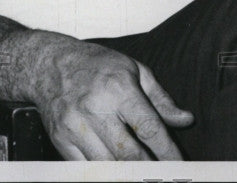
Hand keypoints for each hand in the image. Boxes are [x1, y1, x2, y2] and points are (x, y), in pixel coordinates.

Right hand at [30, 35, 193, 159]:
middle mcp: (95, 108)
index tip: (178, 163)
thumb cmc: (98, 66)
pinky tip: (118, 172)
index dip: (166, 150)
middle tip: (163, 176)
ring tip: (143, 175)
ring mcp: (75, 126)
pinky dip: (104, 172)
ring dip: (127, 174)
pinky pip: (85, 167)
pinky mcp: (60, 140)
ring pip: (106, 164)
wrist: (51, 64)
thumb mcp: (136, 71)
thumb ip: (161, 99)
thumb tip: (185, 120)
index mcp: (119, 88)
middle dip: (149, 168)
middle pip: (127, 152)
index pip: (148, 127)